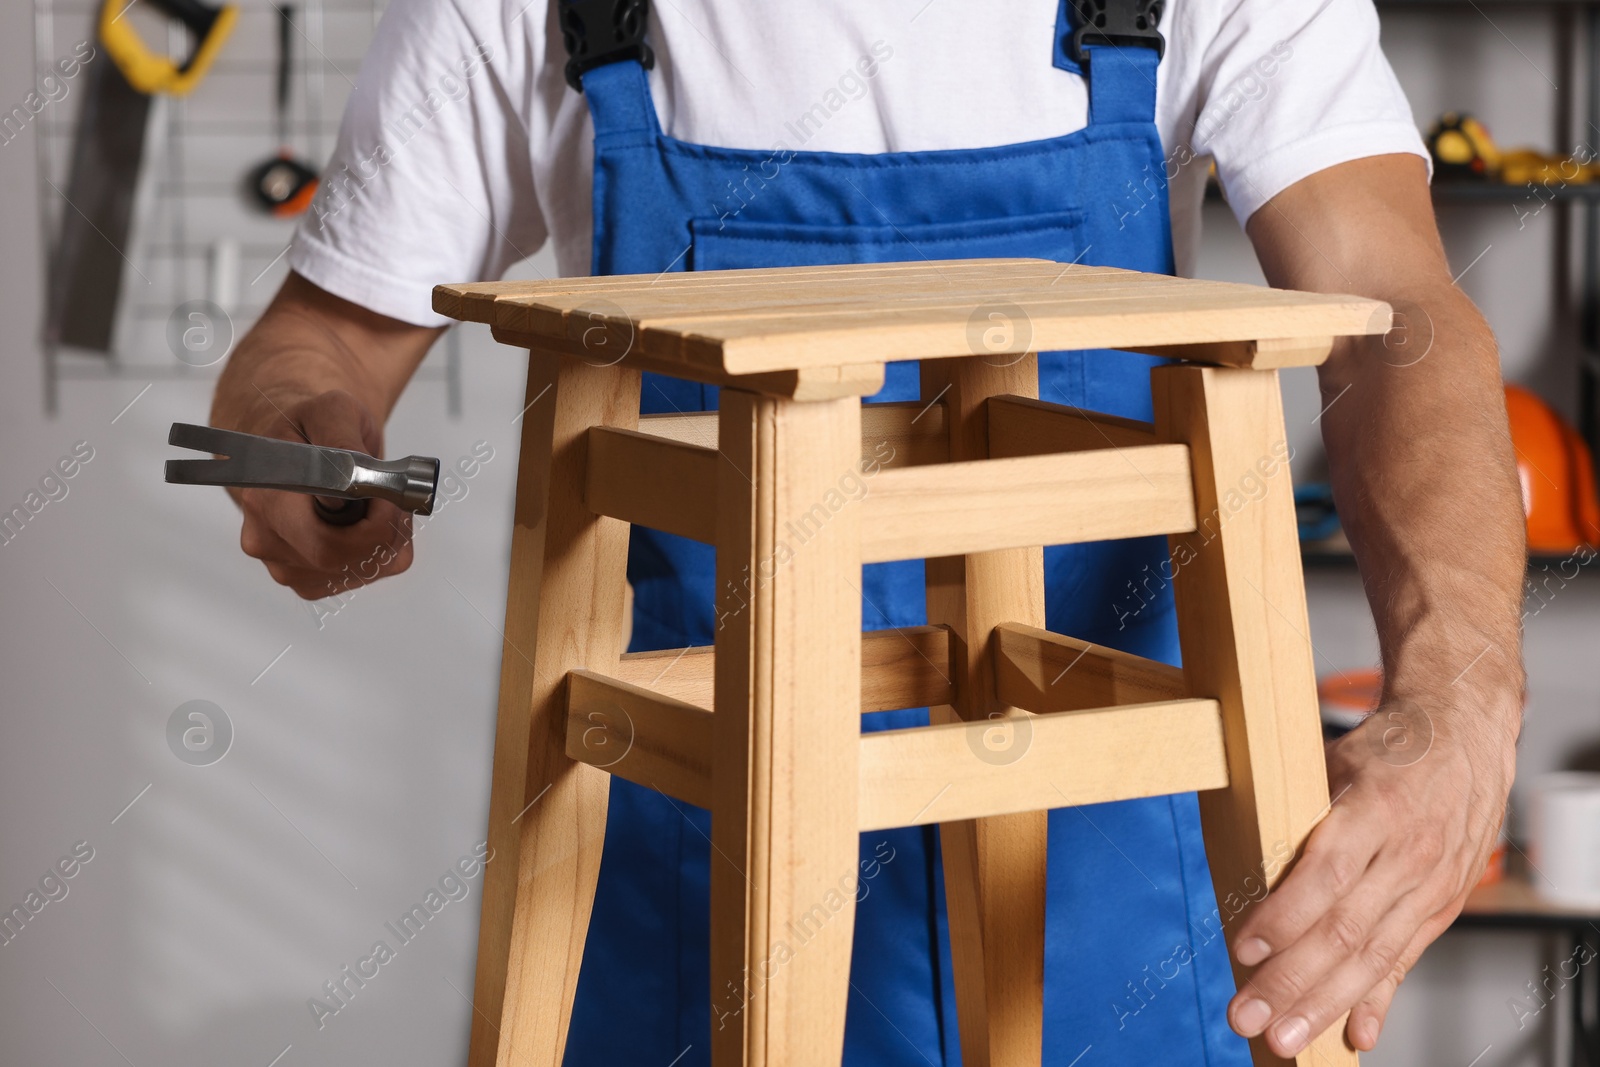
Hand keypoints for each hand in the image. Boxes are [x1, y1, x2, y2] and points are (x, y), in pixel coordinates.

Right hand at [234, 389, 416, 599]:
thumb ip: (341, 438)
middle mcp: (266, 542)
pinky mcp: (308, 580)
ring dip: (386, 540)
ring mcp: (285, 567)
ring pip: (359, 572)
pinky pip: (361, 576)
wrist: (298, 447)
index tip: (385, 494)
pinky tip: (370, 523)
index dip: (371, 526)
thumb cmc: (311, 429)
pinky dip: (380, 552)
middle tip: (392, 498)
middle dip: (384, 532)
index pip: (325, 542)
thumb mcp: (332, 410)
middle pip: (344, 561)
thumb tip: (348, 480)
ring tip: (378, 503)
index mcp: (265, 501)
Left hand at [1226, 693, 1517, 1055]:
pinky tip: (1354, 1035)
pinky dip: (1377, 1000)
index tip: (1244, 949)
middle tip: (1247, 1016)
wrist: (1464, 737)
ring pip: (1373, 956)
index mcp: (1375, 810)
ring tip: (1284, 1038)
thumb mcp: (1335, 763)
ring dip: (1324, 1005)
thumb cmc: (1385, 749)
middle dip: (1292, 981)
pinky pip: (1405, 960)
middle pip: (1345, 929)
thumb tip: (1246, 856)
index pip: (1326, 873)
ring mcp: (1430, 886)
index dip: (1284, 916)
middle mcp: (1408, 854)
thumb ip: (1301, 814)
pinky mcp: (1442, 907)